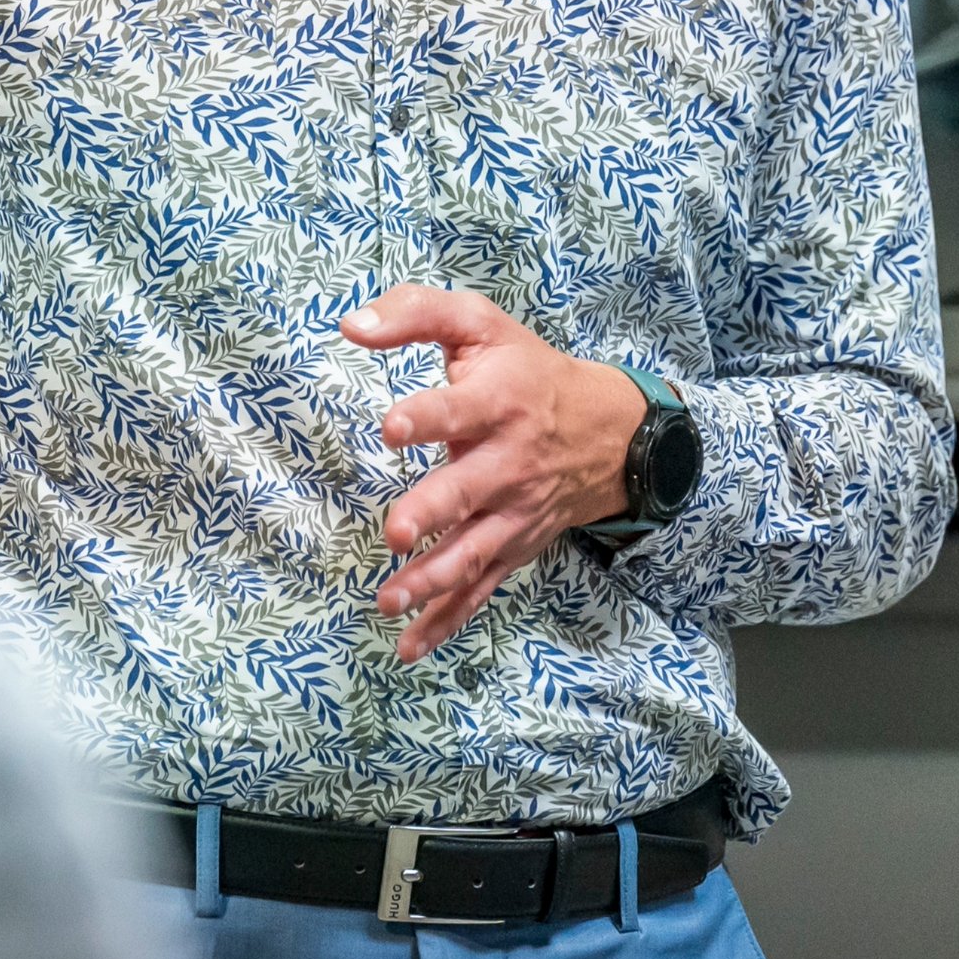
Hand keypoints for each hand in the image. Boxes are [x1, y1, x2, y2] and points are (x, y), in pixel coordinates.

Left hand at [343, 285, 647, 661]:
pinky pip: (480, 589)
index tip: (391, 426)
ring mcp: (511, 512)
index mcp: (498, 402)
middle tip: (396, 531)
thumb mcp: (481, 324)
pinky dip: (446, 621)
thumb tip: (351, 325)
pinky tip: (408, 645)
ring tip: (389, 600)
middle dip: (432, 512)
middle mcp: (507, 462)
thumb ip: (415, 313)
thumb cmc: (526, 371)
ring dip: (431, 579)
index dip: (427, 417)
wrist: (607, 431)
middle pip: (466, 490)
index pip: (459, 409)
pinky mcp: (512, 547)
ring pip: (472, 551)